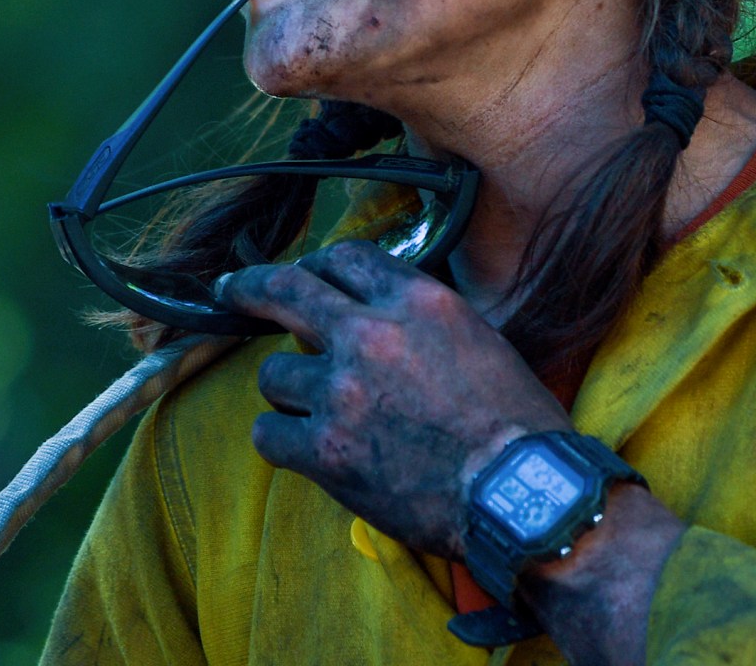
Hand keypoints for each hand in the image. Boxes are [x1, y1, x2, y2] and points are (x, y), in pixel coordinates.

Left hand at [218, 240, 571, 557]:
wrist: (523, 498)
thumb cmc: (516, 426)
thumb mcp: (480, 340)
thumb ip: (420, 317)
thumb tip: (375, 307)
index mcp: (417, 303)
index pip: (344, 257)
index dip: (317, 266)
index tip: (301, 275)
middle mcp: (371, 336)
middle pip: (284, 290)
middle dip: (250, 288)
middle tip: (232, 291)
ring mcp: (342, 393)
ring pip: (273, 373)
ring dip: (289, 391)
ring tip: (320, 414)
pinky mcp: (326, 450)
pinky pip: (267, 433)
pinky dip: (280, 441)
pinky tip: (304, 449)